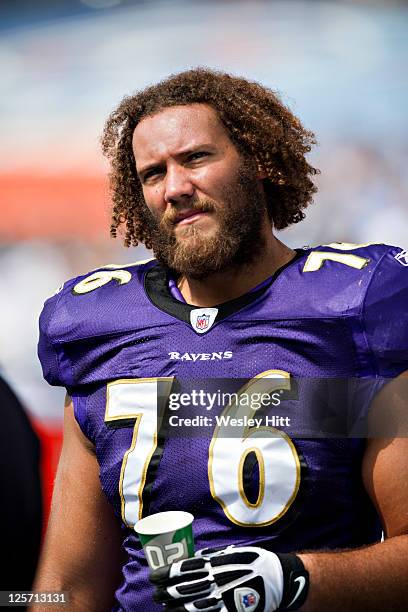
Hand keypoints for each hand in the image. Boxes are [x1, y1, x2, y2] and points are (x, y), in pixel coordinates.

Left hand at [150, 544, 288, 610]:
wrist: (277, 578)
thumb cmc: (253, 560)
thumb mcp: (231, 552)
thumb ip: (211, 556)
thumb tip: (191, 559)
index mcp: (215, 563)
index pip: (183, 569)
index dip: (165, 573)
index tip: (154, 576)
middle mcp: (216, 580)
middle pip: (183, 588)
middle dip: (165, 591)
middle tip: (155, 593)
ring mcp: (222, 598)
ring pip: (191, 605)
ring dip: (174, 607)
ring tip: (164, 606)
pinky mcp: (230, 611)